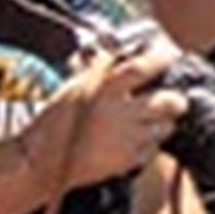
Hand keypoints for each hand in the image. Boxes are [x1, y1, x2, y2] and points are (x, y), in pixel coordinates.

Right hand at [54, 46, 182, 193]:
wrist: (40, 160)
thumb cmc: (56, 120)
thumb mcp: (75, 86)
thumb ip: (103, 69)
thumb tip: (128, 52)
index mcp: (103, 90)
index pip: (143, 67)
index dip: (161, 59)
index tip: (169, 56)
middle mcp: (119, 114)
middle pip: (170, 102)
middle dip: (174, 100)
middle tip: (170, 99)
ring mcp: (126, 140)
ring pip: (166, 127)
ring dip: (161, 123)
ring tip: (145, 121)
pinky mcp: (128, 161)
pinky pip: (153, 149)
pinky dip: (148, 144)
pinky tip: (132, 140)